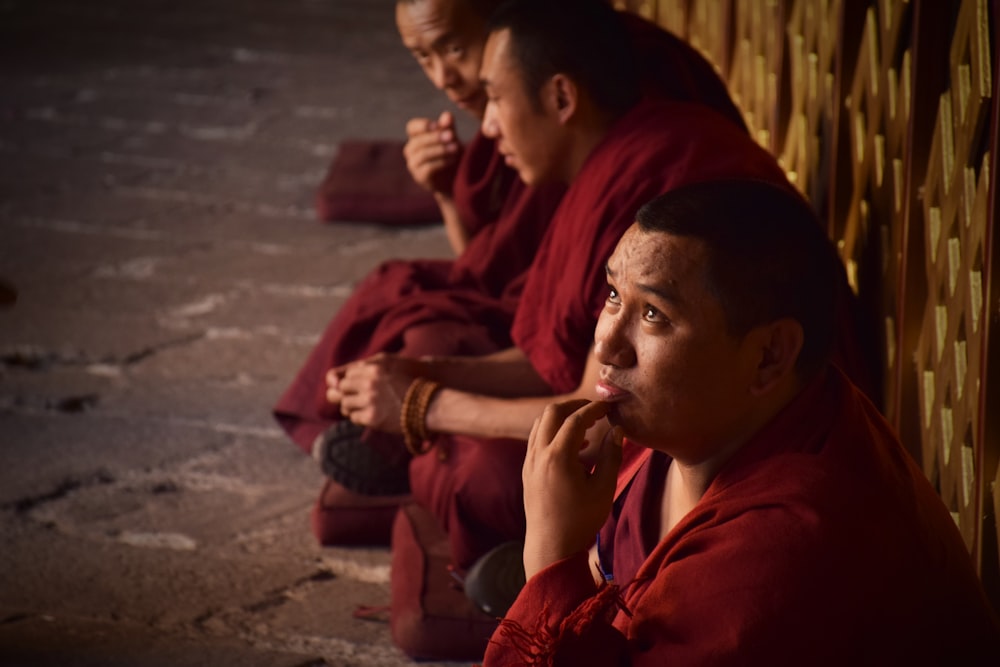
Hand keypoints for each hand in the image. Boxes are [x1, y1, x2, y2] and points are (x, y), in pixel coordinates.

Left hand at [325, 354, 419, 432]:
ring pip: (345, 404)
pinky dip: (360, 418)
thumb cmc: (408, 385)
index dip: (349, 384)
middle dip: (347, 395)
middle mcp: (370, 382)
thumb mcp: (388, 367)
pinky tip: (372, 416)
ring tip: (366, 408)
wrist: (428, 406)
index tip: (355, 389)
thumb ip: (364, 370)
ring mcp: (370, 400)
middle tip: (358, 400)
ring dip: (352, 408)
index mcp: (375, 368)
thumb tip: (333, 382)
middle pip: (343, 389)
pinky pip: (354, 418)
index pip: (346, 375)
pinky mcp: (372, 417)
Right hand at [403, 110, 461, 196]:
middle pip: (417, 141)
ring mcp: (413, 164)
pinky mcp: (420, 177)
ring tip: (455, 148)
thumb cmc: (451, 154)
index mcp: (416, 137)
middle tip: (451, 136)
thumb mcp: (452, 139)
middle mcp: (411, 150)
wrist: (454, 179)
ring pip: (422, 154)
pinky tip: (452, 159)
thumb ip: (448, 127)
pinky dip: (441, 162)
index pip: (412, 127)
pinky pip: (428, 168)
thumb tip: (447, 115)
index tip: (438, 125)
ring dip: (440, 150)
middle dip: (435, 137)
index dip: (423, 125)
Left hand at [522, 399, 623, 578]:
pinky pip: (537, 439)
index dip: (595, 408)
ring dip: (562, 419)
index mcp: (558, 456)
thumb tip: (616, 429)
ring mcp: (529, 462)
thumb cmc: (581, 520)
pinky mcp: (527, 471)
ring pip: (541, 424)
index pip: (576, 418)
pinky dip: (553, 433)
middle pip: (552, 412)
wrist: (551, 546)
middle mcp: (538, 454)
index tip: (610, 406)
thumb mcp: (604, 488)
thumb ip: (612, 455)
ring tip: (586, 428)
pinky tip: (574, 447)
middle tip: (595, 409)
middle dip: (574, 406)